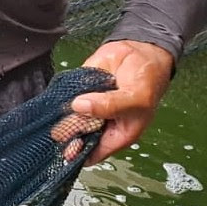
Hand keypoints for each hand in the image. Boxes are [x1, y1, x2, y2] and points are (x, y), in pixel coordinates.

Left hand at [56, 40, 173, 163]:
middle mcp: (99, 124)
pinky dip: (60, 99)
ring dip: (62, 117)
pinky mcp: (77, 92)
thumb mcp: (135, 98)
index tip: (67, 147)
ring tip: (64, 112)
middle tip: (61, 129)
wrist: (140, 51)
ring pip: (66, 118)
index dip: (79, 153)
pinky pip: (63, 99)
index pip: (93, 153)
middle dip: (67, 133)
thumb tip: (80, 106)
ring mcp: (87, 108)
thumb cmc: (147, 81)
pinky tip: (61, 99)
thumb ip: (109, 105)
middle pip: (75, 136)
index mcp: (117, 134)